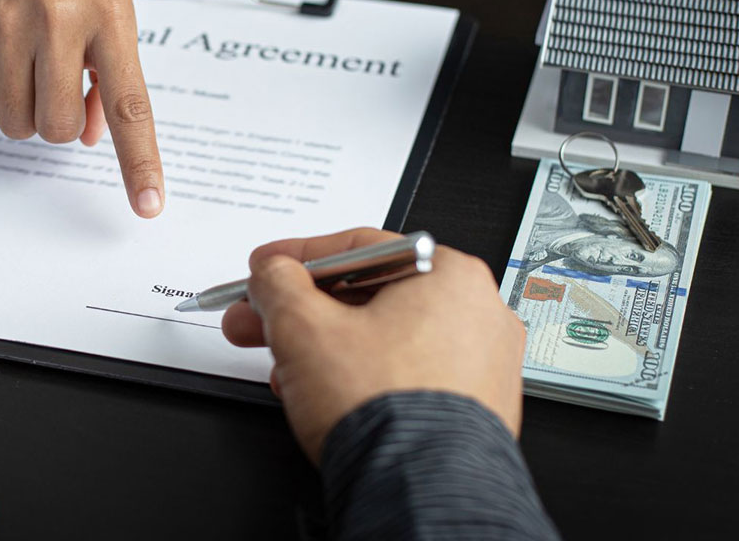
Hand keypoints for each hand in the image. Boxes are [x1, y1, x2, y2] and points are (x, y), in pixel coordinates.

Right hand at [0, 0, 164, 217]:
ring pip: (16, 123)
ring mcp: (7, 24)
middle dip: (61, 124)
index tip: (148, 206)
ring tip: (35, 69)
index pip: (129, 105)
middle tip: (64, 90)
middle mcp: (58, 19)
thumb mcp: (115, 6)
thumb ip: (110, 73)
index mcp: (109, 16)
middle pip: (57, 127)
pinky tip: (7, 56)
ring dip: (28, 114)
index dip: (139, 162)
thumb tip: (91, 135)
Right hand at [222, 228, 525, 461]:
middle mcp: (476, 310)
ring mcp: (480, 362)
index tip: (265, 268)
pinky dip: (360, 377)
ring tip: (285, 370)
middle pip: (366, 296)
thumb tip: (270, 273)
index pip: (355, 249)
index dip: (295, 259)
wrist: (419, 490)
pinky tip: (323, 394)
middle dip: (299, 312)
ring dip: (323, 348)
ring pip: (382, 338)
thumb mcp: (304, 327)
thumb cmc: (385, 409)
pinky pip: (405, 374)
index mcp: (447, 273)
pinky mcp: (474, 406)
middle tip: (257, 320)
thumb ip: (277, 284)